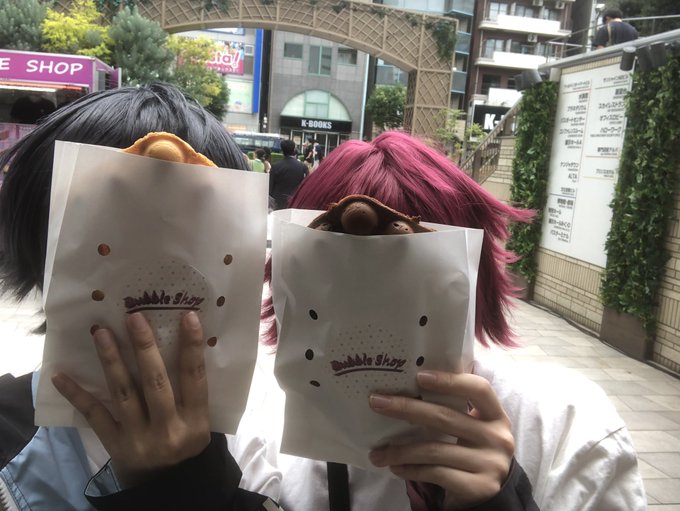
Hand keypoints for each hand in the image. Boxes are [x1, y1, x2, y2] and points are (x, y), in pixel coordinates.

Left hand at [52, 311, 210, 486]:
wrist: (166, 482)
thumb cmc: (185, 438)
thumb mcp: (199, 419)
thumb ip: (192, 389)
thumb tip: (182, 341)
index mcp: (196, 420)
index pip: (195, 378)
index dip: (192, 347)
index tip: (188, 317)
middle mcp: (169, 429)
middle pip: (156, 383)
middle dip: (144, 348)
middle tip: (134, 318)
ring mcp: (139, 437)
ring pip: (124, 393)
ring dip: (111, 360)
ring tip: (101, 332)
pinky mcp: (115, 444)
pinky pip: (94, 415)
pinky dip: (77, 394)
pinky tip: (61, 375)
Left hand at [368, 371, 513, 509]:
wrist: (491, 494)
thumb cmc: (473, 452)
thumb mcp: (474, 428)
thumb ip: (454, 410)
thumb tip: (405, 392)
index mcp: (496, 416)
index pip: (478, 388)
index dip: (450, 380)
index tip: (419, 376)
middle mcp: (497, 438)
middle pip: (445, 417)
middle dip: (406, 408)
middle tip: (377, 403)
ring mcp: (490, 464)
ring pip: (434, 450)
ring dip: (399, 450)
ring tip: (377, 452)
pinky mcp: (478, 487)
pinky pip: (434, 474)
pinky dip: (410, 470)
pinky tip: (395, 468)